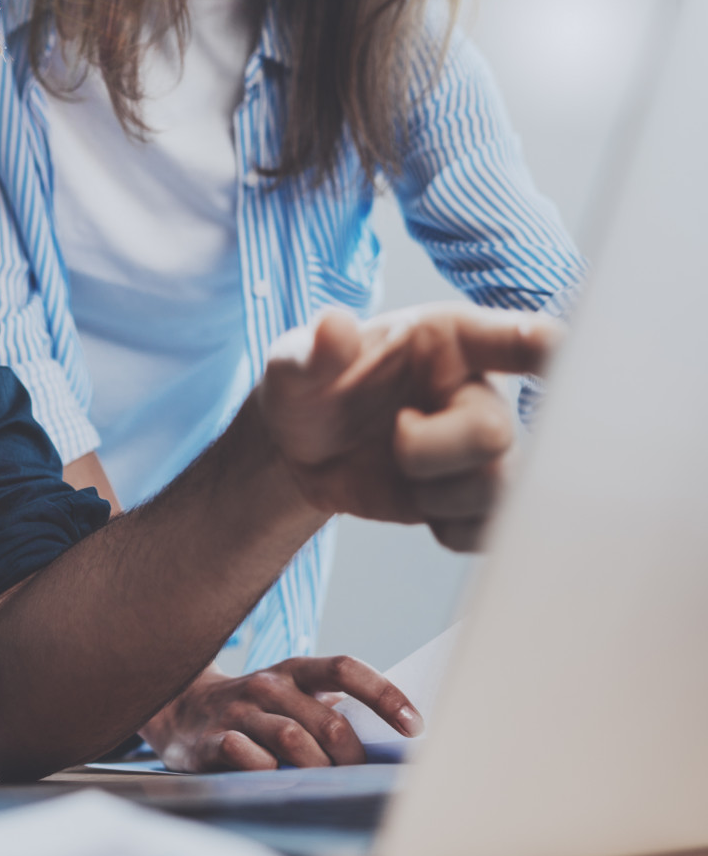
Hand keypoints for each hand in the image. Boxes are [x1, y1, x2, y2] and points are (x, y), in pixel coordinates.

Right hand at [139, 658, 420, 771]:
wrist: (178, 705)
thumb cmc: (252, 705)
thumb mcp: (289, 693)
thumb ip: (328, 707)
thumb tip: (390, 733)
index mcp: (294, 670)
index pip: (345, 669)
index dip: (383, 695)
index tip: (415, 725)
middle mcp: (269, 685)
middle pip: (326, 720)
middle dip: (352, 757)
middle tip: (361, 777)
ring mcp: (240, 711)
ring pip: (293, 741)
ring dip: (317, 769)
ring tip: (324, 784)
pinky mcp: (213, 739)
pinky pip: (249, 758)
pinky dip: (269, 772)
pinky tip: (274, 778)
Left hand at [257, 305, 560, 549]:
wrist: (300, 452)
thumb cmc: (307, 389)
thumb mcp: (294, 364)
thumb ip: (314, 350)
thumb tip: (333, 326)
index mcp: (447, 340)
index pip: (514, 338)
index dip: (546, 347)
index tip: (561, 352)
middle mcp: (476, 390)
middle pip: (495, 432)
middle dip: (431, 450)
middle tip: (395, 434)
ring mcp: (479, 447)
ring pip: (500, 488)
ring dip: (438, 495)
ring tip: (401, 472)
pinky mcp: (474, 496)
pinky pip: (490, 529)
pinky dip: (450, 528)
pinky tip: (419, 506)